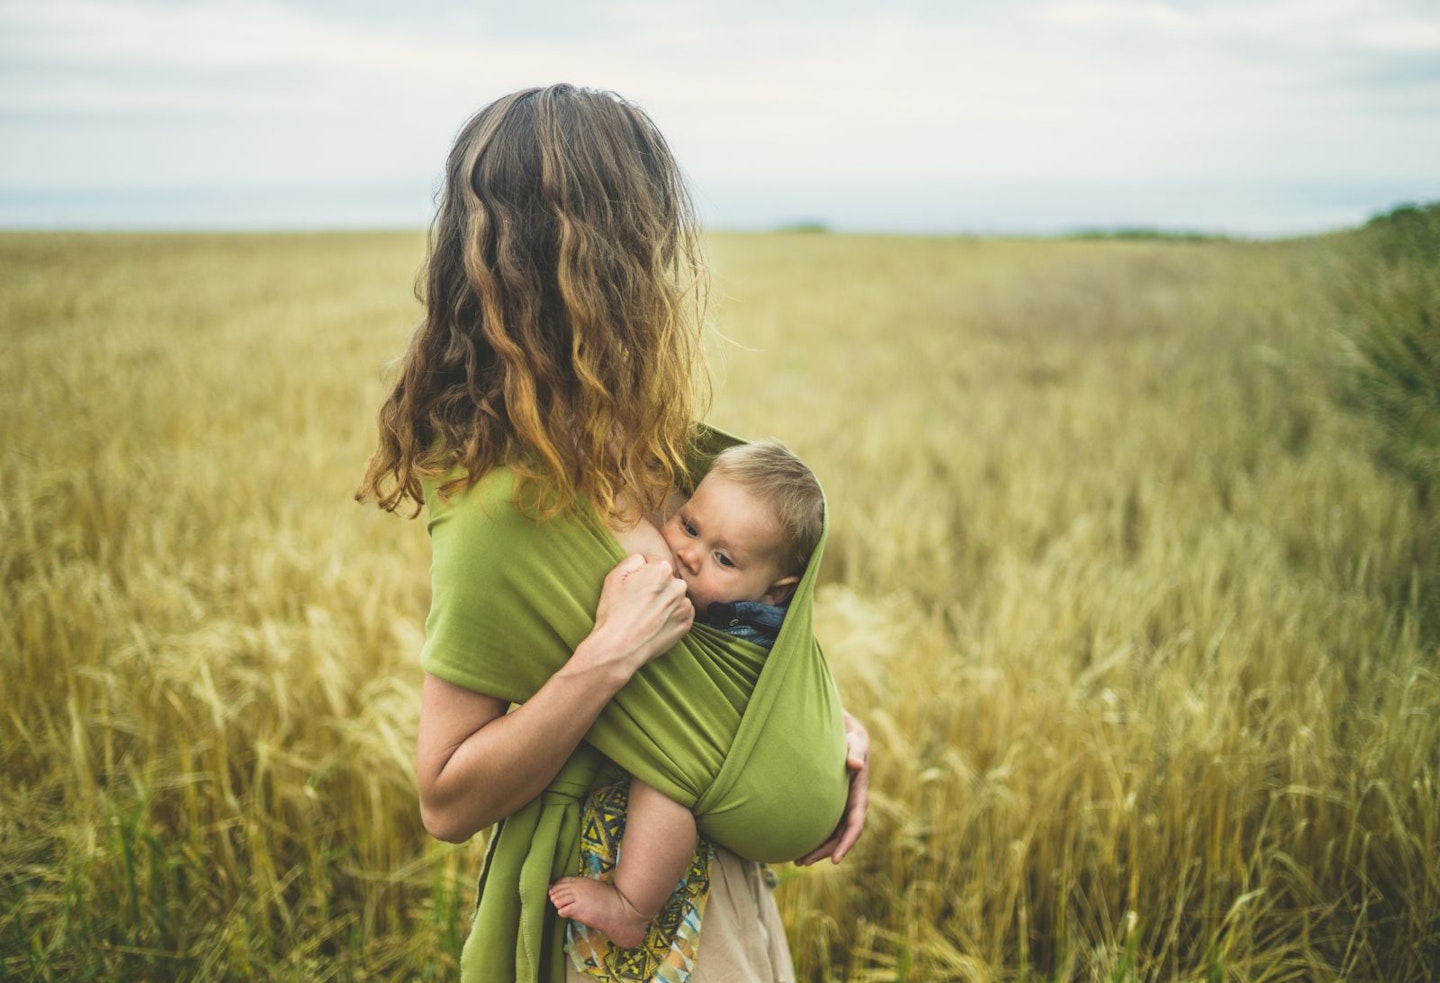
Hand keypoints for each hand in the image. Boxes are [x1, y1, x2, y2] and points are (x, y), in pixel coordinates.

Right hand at [588, 553, 693, 672]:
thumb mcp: (615, 576)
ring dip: (664, 602)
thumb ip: (634, 559)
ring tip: (646, 615)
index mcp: (662, 570)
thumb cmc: (614, 612)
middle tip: (638, 603)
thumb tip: (645, 560)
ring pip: (674, 596)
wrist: (619, 648)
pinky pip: (680, 612)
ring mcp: (685, 606)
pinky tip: (655, 623)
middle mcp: (678, 585)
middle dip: (656, 587)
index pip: (653, 564)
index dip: (640, 576)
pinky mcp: (687, 623)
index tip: (633, 589)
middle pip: (666, 580)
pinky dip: (671, 616)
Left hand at [796, 709, 869, 864]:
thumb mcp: (855, 741)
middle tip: (803, 862)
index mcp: (859, 794)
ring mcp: (839, 806)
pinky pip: (822, 824)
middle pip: (839, 836)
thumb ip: (855, 752)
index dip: (846, 843)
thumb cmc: (849, 737)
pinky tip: (796, 843)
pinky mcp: (829, 803)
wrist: (843, 734)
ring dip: (816, 849)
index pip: (855, 825)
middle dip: (824, 851)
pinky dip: (812, 836)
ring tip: (797, 860)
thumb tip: (856, 765)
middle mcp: (850, 804)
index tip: (835, 860)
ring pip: (830, 834)